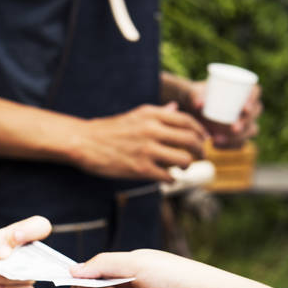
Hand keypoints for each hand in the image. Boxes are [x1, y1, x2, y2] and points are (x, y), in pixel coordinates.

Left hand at [0, 215, 52, 287]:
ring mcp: (22, 275)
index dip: (34, 230)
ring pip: (30, 276)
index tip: (17, 237)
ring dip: (8, 276)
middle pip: (40, 255)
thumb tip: (7, 251)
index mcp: (17, 237)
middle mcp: (23, 256)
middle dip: (19, 259)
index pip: (39, 227)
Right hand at [73, 104, 208, 181]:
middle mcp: (152, 129)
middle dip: (200, 151)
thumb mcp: (135, 116)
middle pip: (191, 140)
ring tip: (182, 169)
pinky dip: (171, 179)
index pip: (187, 121)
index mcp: (152, 114)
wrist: (83, 142)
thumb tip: (175, 109)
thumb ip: (158, 114)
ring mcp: (146, 149)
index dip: (200, 132)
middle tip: (200, 158)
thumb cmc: (108, 130)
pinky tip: (166, 178)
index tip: (203, 140)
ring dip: (187, 166)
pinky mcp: (140, 168)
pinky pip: (167, 176)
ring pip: (184, 159)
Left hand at [190, 80, 262, 148]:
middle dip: (247, 123)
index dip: (253, 100)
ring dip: (239, 137)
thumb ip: (193, 95)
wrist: (189, 112)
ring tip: (217, 139)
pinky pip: (240, 143)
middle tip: (233, 129)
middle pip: (255, 113)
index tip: (244, 108)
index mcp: (242, 89)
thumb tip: (199, 104)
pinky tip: (216, 145)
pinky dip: (230, 146)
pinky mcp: (237, 135)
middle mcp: (247, 105)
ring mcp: (245, 122)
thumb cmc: (193, 96)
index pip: (255, 92)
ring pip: (251, 130)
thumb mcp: (190, 93)